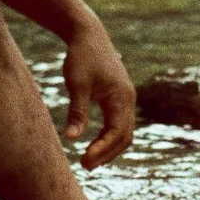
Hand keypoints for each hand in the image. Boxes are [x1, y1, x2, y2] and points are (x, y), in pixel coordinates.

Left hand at [61, 16, 135, 167]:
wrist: (88, 34)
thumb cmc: (82, 56)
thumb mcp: (77, 84)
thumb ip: (77, 111)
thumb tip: (71, 139)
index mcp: (122, 97)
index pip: (117, 132)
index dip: (102, 149)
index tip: (84, 160)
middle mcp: (128, 99)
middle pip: (124, 136)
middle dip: (107, 153)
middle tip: (85, 166)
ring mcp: (125, 98)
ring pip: (123, 132)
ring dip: (108, 148)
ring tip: (88, 161)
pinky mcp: (118, 97)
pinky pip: (118, 124)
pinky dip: (108, 138)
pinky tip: (93, 145)